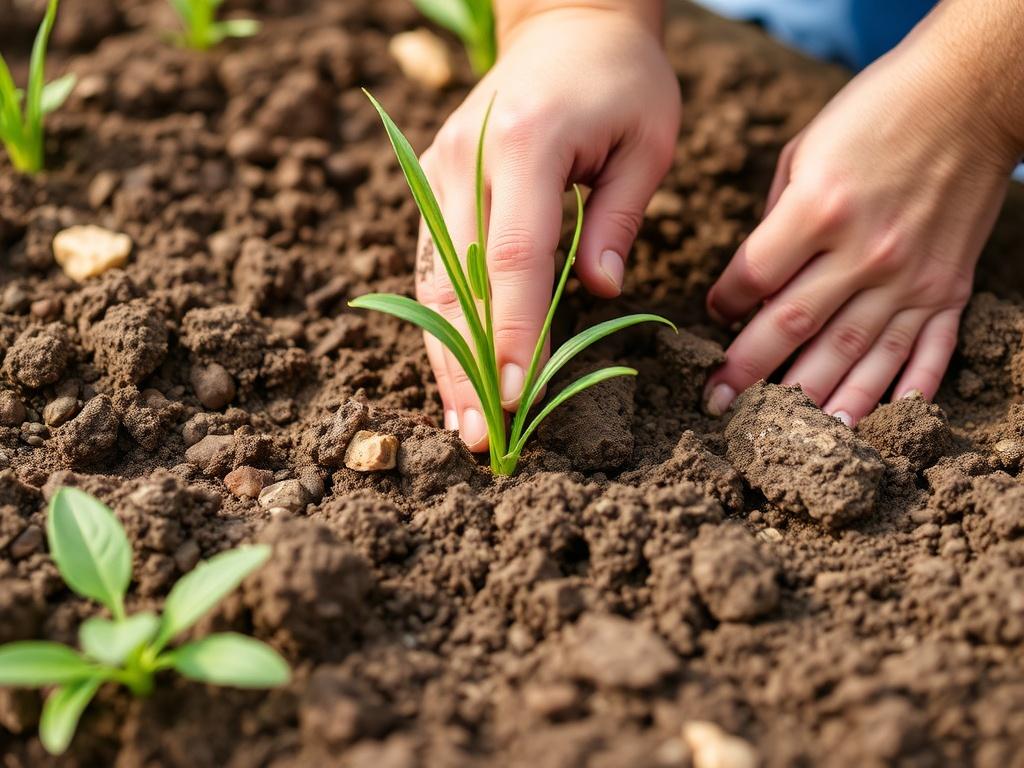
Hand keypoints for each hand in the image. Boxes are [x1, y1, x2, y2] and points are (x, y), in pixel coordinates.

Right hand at [416, 5, 680, 450]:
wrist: (567, 25)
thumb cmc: (622, 80)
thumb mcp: (648, 142)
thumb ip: (622, 220)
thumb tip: (601, 294)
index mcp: (524, 142)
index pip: (513, 256)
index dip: (514, 333)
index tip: (516, 397)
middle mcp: (465, 158)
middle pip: (457, 281)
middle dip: (468, 366)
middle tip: (482, 437)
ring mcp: (439, 170)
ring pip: (433, 280)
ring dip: (444, 356)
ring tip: (461, 422)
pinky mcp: (433, 183)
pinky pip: (432, 265)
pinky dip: (441, 322)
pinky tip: (451, 371)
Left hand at [703, 29, 1018, 425]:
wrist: (971, 95)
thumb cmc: (875, 115)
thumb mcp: (805, 151)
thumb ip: (774, 220)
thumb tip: (749, 281)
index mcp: (819, 209)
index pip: (753, 279)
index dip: (724, 305)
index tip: (714, 316)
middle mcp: (865, 252)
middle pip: (793, 328)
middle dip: (748, 373)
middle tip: (717, 405)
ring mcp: (911, 277)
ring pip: (855, 356)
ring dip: (814, 400)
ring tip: (784, 436)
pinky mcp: (948, 288)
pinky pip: (925, 352)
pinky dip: (901, 391)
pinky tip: (875, 421)